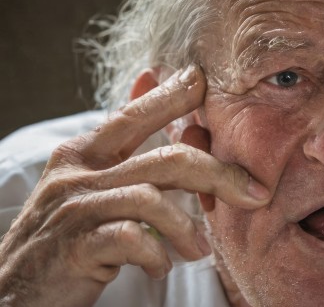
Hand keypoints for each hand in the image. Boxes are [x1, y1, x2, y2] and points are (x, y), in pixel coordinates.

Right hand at [0, 66, 271, 305]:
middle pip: (166, 160)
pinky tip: (161, 267)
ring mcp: (74, 208)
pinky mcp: (75, 246)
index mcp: (84, 152)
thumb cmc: (67, 232)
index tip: (204, 81)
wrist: (17, 290)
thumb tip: (151, 87)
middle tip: (255, 193)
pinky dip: (157, 255)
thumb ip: (124, 146)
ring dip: (186, 228)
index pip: (135, 115)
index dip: (171, 96)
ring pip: (152, 198)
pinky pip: (131, 239)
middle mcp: (78, 172)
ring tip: (198, 251)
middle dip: (219, 174)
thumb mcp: (90, 184)